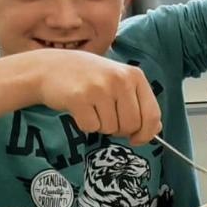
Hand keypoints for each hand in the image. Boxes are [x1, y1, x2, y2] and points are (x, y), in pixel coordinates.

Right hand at [28, 49, 160, 145]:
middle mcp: (120, 79)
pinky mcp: (79, 98)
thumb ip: (140, 104)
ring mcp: (99, 88)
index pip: (152, 114)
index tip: (137, 139)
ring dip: (101, 125)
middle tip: (106, 116)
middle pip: (132, 126)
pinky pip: (91, 128)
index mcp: (135, 75)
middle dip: (120, 130)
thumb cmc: (89, 78)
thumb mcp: (119, 83)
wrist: (50, 67)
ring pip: (111, 129)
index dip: (146, 133)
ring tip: (91, 107)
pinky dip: (85, 124)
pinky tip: (80, 109)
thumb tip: (155, 130)